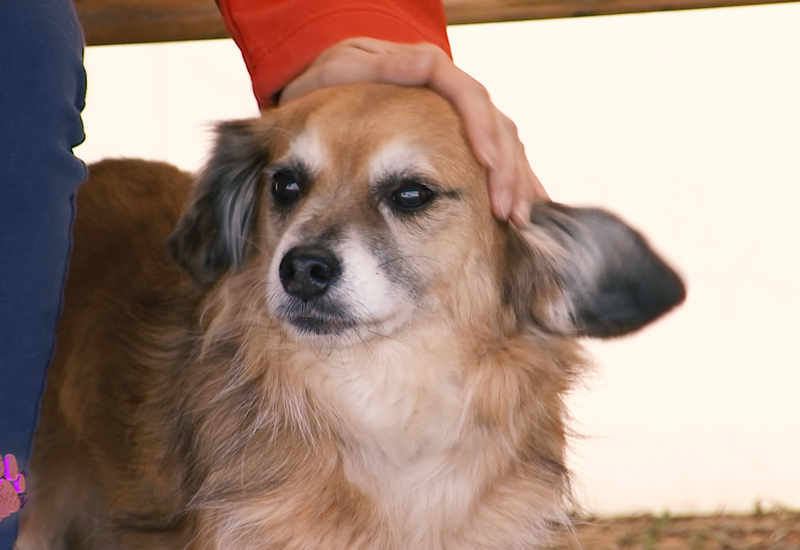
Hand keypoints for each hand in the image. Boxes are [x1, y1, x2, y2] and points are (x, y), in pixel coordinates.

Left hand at [280, 38, 548, 226]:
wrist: (325, 88)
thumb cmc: (326, 82)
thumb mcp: (342, 70)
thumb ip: (382, 68)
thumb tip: (428, 61)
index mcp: (427, 69)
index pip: (468, 94)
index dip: (481, 127)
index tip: (484, 162)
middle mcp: (451, 93)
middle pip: (496, 125)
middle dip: (505, 169)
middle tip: (504, 210)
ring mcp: (459, 117)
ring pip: (504, 144)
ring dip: (515, 182)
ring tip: (517, 220)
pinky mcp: (460, 140)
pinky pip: (496, 160)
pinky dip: (511, 184)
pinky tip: (521, 211)